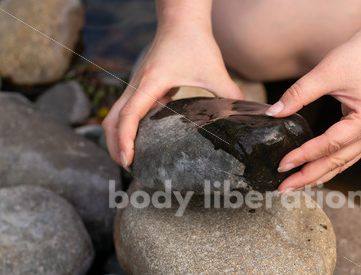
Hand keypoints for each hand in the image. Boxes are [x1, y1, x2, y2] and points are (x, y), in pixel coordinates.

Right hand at [103, 26, 243, 166]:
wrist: (182, 21)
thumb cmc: (195, 42)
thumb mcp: (215, 71)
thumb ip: (230, 95)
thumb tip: (247, 117)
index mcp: (150, 83)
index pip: (129, 116)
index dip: (125, 139)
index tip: (127, 159)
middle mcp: (138, 86)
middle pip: (113, 120)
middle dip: (113, 145)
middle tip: (126, 167)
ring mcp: (138, 87)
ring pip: (116, 115)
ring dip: (116, 137)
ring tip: (129, 160)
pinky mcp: (143, 88)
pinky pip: (127, 111)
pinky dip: (127, 128)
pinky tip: (141, 143)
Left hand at [266, 26, 360, 192]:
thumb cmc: (360, 54)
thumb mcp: (326, 72)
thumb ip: (298, 94)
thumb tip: (274, 113)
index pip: (329, 145)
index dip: (304, 156)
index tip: (282, 165)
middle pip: (336, 162)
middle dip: (308, 176)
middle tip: (283, 187)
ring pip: (343, 163)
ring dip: (318, 175)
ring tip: (294, 185)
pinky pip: (348, 155)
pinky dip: (330, 164)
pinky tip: (313, 172)